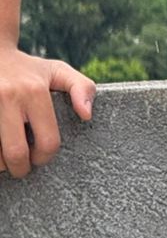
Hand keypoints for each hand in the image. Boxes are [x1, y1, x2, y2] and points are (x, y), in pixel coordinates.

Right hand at [0, 43, 95, 176]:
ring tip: (4, 157)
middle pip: (16, 153)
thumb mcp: (58, 72)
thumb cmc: (29, 69)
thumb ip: (82, 88)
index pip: (47, 143)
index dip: (44, 158)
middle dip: (20, 168)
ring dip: (0, 162)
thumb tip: (86, 115)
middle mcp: (8, 95)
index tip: (38, 157)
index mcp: (34, 91)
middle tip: (20, 166)